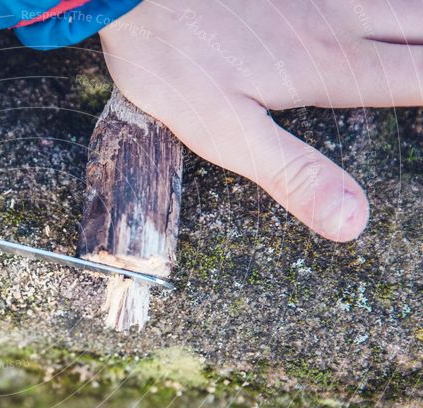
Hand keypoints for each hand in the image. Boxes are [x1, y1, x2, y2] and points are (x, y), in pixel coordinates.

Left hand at [100, 0, 421, 241]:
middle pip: (420, 26)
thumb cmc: (175, 64)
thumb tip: (354, 222)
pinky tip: (374, 7)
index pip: (416, 78)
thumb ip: (294, 174)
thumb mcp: (229, 135)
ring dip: (417, 19)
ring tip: (420, 37)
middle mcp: (335, 18)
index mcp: (327, 66)